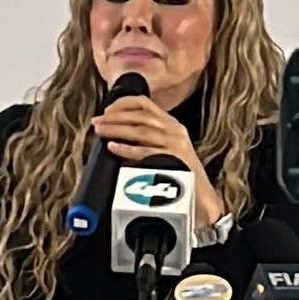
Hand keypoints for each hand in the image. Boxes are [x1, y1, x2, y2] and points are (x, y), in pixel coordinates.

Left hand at [92, 96, 224, 226]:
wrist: (201, 196)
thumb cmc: (179, 174)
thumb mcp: (165, 148)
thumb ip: (146, 138)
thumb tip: (115, 133)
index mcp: (171, 124)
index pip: (145, 103)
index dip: (122, 103)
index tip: (106, 110)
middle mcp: (174, 130)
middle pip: (140, 115)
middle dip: (115, 117)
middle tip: (97, 122)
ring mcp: (175, 144)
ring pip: (142, 130)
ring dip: (117, 129)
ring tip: (100, 131)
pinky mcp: (174, 160)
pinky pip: (145, 151)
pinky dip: (127, 148)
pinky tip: (113, 147)